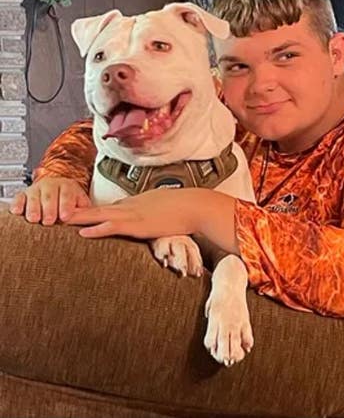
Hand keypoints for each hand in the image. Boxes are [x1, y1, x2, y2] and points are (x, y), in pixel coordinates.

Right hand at [9, 177, 89, 224]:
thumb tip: (86, 218)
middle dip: (49, 209)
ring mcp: (36, 189)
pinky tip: (17, 211)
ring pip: (34, 197)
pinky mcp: (23, 194)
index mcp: (67, 186)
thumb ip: (83, 209)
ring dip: (33, 208)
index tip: (65, 217)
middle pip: (49, 196)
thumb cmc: (69, 199)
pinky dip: (17, 204)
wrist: (56, 187)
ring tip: (34, 219)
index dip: (66, 206)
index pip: (67, 195)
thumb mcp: (80, 202)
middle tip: (49, 221)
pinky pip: (18, 197)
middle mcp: (51, 185)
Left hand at [65, 188, 198, 238]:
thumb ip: (153, 211)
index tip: (75, 213)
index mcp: (136, 202)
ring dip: (78, 218)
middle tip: (56, 213)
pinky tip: (82, 233)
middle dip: (76, 212)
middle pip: (97, 208)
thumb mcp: (164, 206)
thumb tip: (152, 218)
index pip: (109, 207)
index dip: (90, 211)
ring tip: (59, 220)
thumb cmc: (185, 207)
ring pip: (99, 215)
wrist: (195, 206)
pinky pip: (112, 227)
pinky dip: (96, 229)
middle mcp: (130, 206)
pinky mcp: (137, 225)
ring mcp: (132, 214)